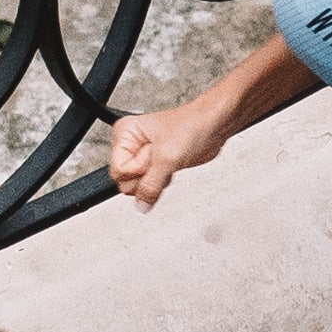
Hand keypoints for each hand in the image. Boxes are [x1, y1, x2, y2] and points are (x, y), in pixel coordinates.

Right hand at [108, 97, 223, 207]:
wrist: (213, 126)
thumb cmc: (191, 127)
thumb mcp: (167, 158)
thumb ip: (151, 185)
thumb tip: (141, 205)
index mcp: (125, 134)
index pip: (118, 170)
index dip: (137, 171)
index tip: (152, 160)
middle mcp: (131, 145)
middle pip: (125, 181)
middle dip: (146, 176)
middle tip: (162, 159)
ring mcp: (143, 156)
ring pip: (138, 185)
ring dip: (156, 180)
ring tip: (169, 160)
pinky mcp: (156, 165)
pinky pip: (151, 185)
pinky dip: (163, 182)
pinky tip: (172, 167)